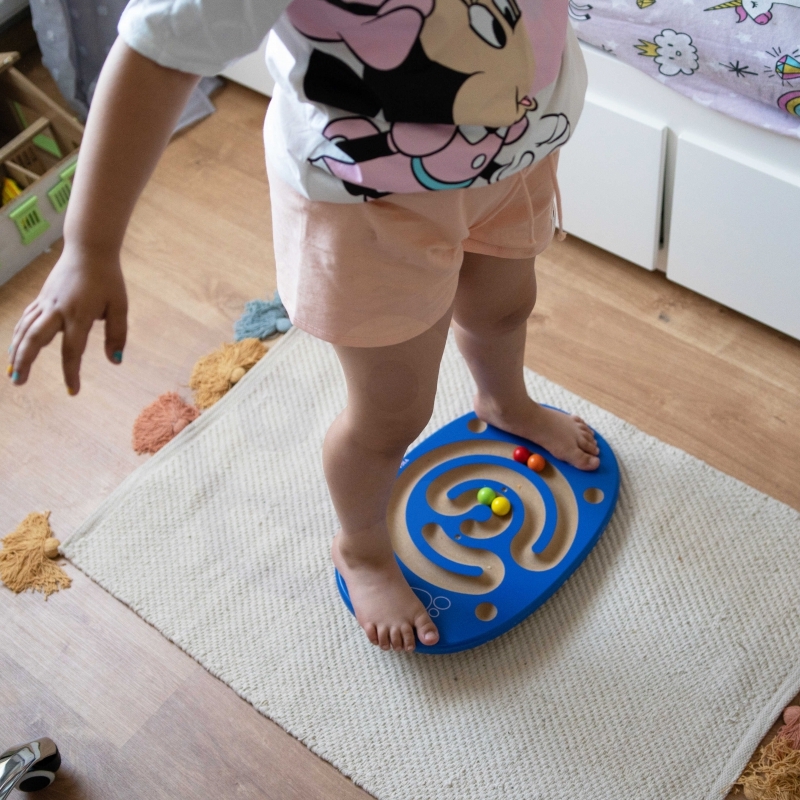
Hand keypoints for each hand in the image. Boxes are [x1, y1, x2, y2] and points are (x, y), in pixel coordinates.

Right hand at [8, 243, 127, 393]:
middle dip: (25, 362)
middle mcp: (58, 310)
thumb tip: (115, 360)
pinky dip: (18, 335)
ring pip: (25, 329)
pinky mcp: (42, 298)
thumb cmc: (108, 279)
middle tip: (18, 383)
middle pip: (35, 340)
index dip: (71, 372)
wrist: (89, 249)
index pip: (72, 350)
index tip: (73, 391)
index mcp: (79, 315)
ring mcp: (46, 303)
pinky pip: (26, 319)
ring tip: (12, 372)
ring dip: (16, 351)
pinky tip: (15, 347)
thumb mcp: (119, 306)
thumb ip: (117, 334)